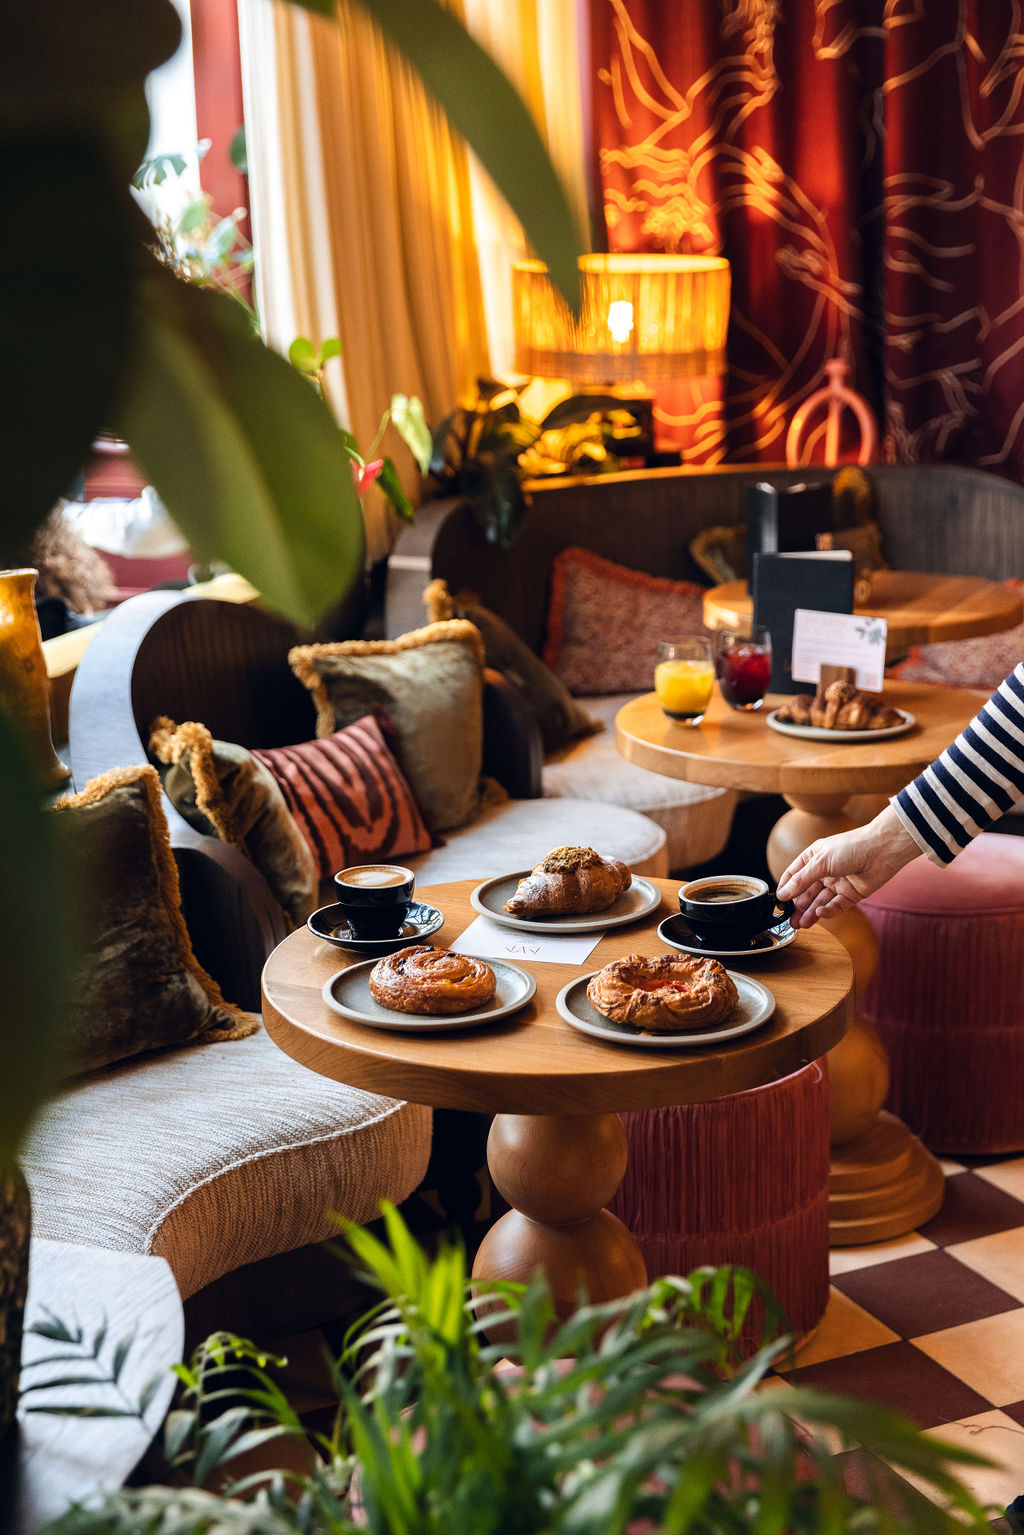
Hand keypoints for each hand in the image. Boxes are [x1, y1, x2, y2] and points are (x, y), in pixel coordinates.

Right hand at [775, 804, 921, 926]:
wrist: (882, 850)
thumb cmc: (851, 847)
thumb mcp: (820, 862)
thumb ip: (801, 880)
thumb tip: (783, 894)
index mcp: (813, 858)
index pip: (794, 875)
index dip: (786, 888)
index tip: (778, 903)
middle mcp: (824, 871)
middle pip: (806, 892)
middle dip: (797, 906)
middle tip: (789, 921)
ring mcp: (838, 883)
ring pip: (820, 901)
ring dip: (810, 912)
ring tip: (800, 924)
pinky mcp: (851, 894)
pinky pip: (836, 906)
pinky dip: (827, 911)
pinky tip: (819, 914)